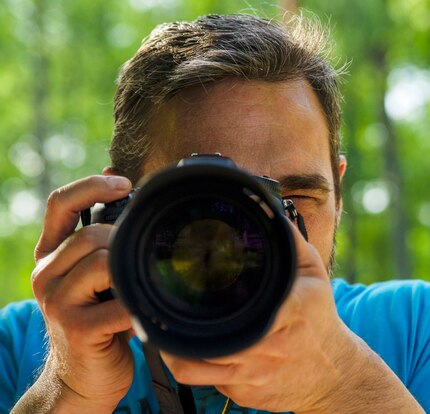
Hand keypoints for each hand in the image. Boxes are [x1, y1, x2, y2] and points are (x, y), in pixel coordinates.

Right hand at [26, 175, 133, 411]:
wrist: (84, 377)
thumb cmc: (100, 320)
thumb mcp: (99, 278)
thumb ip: (106, 243)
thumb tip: (128, 192)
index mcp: (51, 255)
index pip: (60, 204)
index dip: (91, 186)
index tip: (124, 182)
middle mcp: (46, 273)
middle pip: (91, 234)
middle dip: (125, 243)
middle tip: (143, 264)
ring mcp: (57, 301)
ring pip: (102, 262)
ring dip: (132, 274)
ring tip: (140, 291)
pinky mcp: (75, 328)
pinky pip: (118, 303)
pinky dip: (139, 306)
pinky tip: (143, 315)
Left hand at [162, 221, 423, 412]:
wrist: (333, 373)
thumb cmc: (319, 315)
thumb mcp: (313, 271)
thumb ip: (288, 238)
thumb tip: (263, 204)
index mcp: (291, 311)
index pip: (247, 308)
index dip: (209, 305)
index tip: (186, 290)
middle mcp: (271, 346)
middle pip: (208, 340)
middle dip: (178, 326)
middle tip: (159, 307)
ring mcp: (255, 375)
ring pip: (195, 368)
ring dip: (174, 350)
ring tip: (165, 329)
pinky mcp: (245, 395)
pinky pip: (206, 382)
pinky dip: (193, 365)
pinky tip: (193, 348)